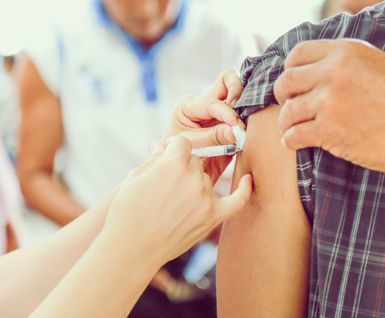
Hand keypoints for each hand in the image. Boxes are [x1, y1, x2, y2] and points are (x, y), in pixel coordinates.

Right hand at [101, 136, 252, 268]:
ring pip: (207, 179)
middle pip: (196, 161)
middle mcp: (193, 178)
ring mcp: (205, 198)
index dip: (174, 149)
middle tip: (166, 186)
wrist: (131, 249)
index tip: (168, 156)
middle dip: (182, 168)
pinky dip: (244, 189)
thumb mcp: (135, 177)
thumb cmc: (127, 212)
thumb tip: (163, 145)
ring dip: (195, 184)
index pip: (183, 143)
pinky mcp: (213, 217)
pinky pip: (237, 200)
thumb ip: (155, 158)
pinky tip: (248, 179)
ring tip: (173, 203)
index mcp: (172, 164)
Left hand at [164, 69, 243, 182]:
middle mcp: (206, 103)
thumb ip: (212, 138)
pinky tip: (252, 128)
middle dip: (238, 90)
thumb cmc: (181, 157)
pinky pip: (247, 112)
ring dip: (247, 103)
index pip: (212, 102)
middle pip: (227, 80)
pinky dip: (252, 115)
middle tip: (243, 110)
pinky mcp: (234, 122)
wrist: (185, 172)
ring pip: (239, 91)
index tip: (234, 126)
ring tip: (247, 121)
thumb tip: (235, 131)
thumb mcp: (191, 147)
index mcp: (189, 105)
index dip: (225, 112)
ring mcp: (221, 111)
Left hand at [275, 39, 384, 173]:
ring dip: (286, 122)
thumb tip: (310, 64)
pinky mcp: (328, 130)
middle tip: (289, 105)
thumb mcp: (374, 63)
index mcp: (345, 51)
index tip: (293, 82)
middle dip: (282, 95)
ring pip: (288, 110)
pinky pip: (293, 135)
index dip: (289, 68)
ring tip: (291, 127)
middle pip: (286, 81)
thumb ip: (342, 59)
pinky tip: (293, 142)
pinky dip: (289, 140)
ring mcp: (329, 102)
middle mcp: (333, 73)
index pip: (297, 53)